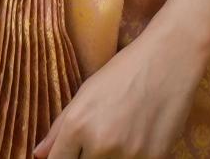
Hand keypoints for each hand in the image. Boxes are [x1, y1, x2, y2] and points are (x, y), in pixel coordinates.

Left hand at [32, 30, 202, 158]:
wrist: (170, 60)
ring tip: (121, 135)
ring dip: (110, 158)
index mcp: (78, 126)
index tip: (71, 154)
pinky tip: (138, 140)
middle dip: (86, 157)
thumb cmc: (125, 71)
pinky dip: (132, 158)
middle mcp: (101, 145)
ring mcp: (129, 156)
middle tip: (100, 140)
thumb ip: (59, 128)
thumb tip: (39, 155)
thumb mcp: (86, 93)